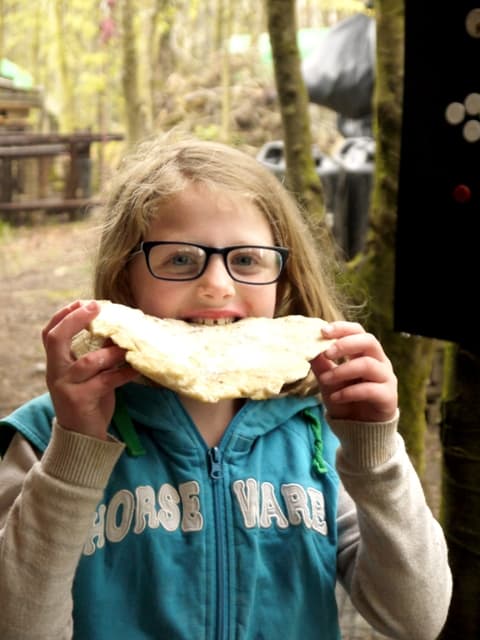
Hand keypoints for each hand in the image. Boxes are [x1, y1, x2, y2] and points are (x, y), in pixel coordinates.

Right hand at [42, 300, 137, 439]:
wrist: (82, 439)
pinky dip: (124, 373)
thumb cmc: (88, 402)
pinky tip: (137, 368)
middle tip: (96, 308)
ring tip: (127, 347)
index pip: (49, 334)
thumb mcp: (87, 376)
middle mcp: (56, 373)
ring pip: (88, 361)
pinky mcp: (81, 400)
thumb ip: (94, 355)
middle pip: (57, 339)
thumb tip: (115, 330)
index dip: (63, 315)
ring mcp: (66, 387)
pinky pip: (106, 381)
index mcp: (56, 364)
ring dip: (111, 351)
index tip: (82, 302)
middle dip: (76, 320)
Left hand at [311, 321, 397, 422]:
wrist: (358, 429)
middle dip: (346, 344)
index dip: (342, 328)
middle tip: (326, 352)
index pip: (358, 331)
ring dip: (343, 370)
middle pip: (369, 341)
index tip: (322, 331)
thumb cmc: (344, 399)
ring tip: (324, 379)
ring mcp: (386, 379)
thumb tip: (307, 347)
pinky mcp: (388, 397)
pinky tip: (335, 397)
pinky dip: (349, 392)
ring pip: (368, 365)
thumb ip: (321, 364)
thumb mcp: (328, 381)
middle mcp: (379, 362)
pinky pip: (370, 389)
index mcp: (365, 353)